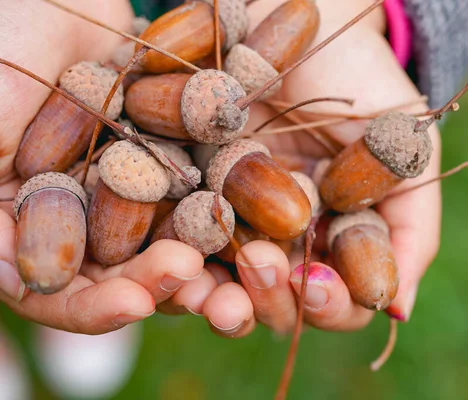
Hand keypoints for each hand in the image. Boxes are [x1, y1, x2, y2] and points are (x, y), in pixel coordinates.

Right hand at [0, 0, 207, 333]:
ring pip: (162, 245)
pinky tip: (255, 230)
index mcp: (20, 218)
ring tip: (240, 278)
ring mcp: (124, 190)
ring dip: (203, 267)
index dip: (90, 306)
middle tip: (201, 290)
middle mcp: (76, 214)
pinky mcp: (166, 163)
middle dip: (158, 287)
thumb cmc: (0, 35)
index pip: (51, 288)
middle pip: (117, 276)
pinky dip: (222, 215)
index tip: (133, 302)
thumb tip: (13, 277)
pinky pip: (197, 198)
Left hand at [158, 0, 440, 336]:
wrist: (304, 21)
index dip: (329, 304)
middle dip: (272, 301)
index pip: (336, 301)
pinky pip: (180, 243)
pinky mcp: (192, 196)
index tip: (314, 280)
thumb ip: (412, 228)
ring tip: (210, 294)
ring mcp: (237, 223)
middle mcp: (287, 242)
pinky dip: (177, 262)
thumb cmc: (365, 83)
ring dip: (220, 301)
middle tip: (264, 268)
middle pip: (279, 305)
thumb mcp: (405, 152)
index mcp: (336, 240)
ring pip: (226, 289)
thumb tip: (398, 310)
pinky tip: (174, 265)